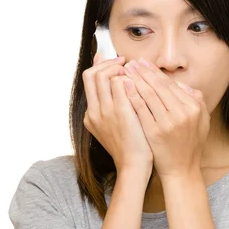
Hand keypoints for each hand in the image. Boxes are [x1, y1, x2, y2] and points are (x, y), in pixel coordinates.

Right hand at [82, 53, 153, 173]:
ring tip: (132, 70)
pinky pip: (120, 82)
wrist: (134, 166)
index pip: (88, 80)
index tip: (114, 62)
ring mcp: (105, 111)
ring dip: (118, 68)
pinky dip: (129, 76)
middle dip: (107, 63)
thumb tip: (117, 86)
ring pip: (103, 75)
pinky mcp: (121, 110)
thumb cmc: (130, 148)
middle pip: (91, 74)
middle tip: (123, 62)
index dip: (99, 66)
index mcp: (91, 116)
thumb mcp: (115, 129)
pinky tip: (140, 80)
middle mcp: (94, 111)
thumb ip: (112, 109)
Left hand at [123, 58, 210, 177]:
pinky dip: (132, 95)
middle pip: (159, 86)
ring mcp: (168, 122)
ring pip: (149, 94)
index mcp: (194, 107)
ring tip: (126, 70)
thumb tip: (184, 84)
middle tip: (132, 62)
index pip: (171, 84)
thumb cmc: (190, 144)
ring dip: (136, 79)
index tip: (144, 63)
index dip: (156, 72)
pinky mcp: (154, 131)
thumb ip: (197, 100)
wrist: (181, 169)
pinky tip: (124, 86)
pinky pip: (141, 109)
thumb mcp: (202, 121)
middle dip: (143, 71)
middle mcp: (182, 112)